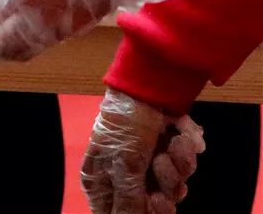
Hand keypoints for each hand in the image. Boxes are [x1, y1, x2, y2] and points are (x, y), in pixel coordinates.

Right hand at [82, 89, 204, 213]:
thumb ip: (129, 201)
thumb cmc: (126, 124)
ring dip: (176, 168)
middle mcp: (123, 178)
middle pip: (149, 207)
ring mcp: (147, 167)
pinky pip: (183, 170)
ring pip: (171, 189)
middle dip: (162, 190)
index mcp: (102, 183)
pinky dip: (184, 154)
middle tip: (162, 183)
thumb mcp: (125, 165)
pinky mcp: (167, 155)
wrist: (150, 86)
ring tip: (171, 145)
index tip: (150, 204)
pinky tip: (180, 138)